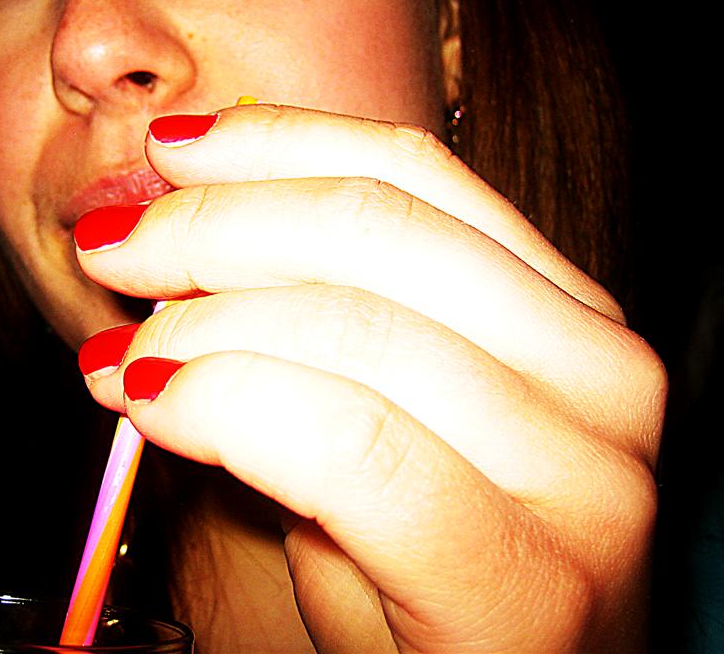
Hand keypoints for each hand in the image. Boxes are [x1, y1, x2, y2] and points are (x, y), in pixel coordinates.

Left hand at [76, 104, 665, 652]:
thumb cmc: (417, 571)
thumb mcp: (378, 414)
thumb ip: (316, 316)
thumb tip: (186, 220)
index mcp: (570, 317)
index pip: (413, 177)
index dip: (275, 145)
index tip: (172, 151)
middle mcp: (602, 377)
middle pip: (378, 233)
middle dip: (218, 225)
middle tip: (120, 252)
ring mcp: (583, 477)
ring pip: (355, 330)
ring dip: (202, 325)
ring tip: (121, 353)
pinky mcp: (530, 579)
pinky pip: (350, 447)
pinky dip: (230, 406)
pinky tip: (155, 405)